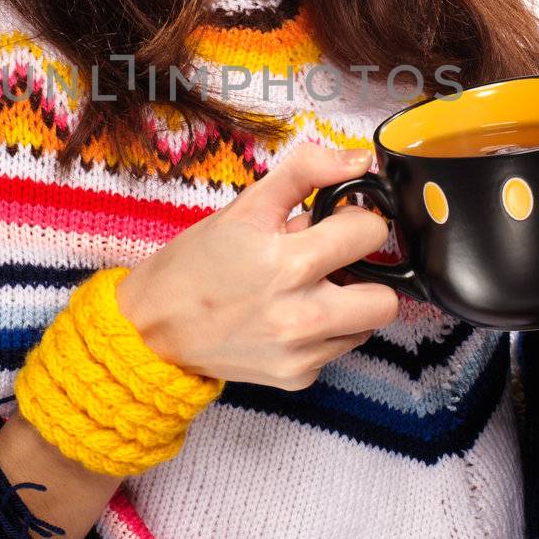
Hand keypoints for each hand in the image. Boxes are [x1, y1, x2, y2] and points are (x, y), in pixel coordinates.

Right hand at [116, 143, 399, 390]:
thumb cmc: (196, 264)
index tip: (336, 225)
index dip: (355, 222)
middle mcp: (300, 315)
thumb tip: (359, 160)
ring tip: (303, 292)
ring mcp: (300, 353)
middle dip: (366, 276)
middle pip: (386, 299)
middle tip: (331, 264)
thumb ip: (305, 172)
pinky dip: (320, 336)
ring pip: (366, 327)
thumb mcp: (245, 206)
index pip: (370, 234)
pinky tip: (285, 321)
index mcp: (289, 262)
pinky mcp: (295, 378)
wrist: (151, 328)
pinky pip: (335, 351)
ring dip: (346, 307)